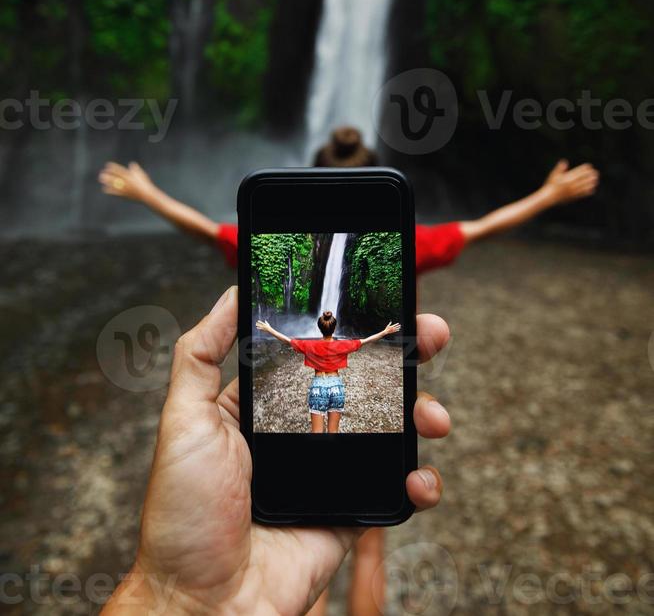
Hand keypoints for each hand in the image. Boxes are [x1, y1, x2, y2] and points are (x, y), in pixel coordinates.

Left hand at [98, 161, 155, 202]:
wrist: (146, 195)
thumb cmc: (144, 184)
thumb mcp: (141, 175)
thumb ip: (135, 169)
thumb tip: (132, 164)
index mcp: (129, 176)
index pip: (118, 170)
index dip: (112, 167)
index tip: (107, 165)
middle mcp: (125, 181)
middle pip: (114, 177)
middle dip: (107, 174)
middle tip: (102, 173)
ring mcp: (124, 188)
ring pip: (113, 184)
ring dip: (106, 181)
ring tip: (101, 179)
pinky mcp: (123, 194)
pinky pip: (114, 192)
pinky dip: (109, 190)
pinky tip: (105, 189)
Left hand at [104, 288, 450, 614]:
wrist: (206, 603)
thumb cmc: (184, 514)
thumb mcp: (182, 419)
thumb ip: (200, 354)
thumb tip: (230, 294)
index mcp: (264, 405)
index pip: (316, 352)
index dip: (350, 328)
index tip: (383, 303)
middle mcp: (301, 430)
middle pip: (365, 381)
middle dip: (405, 355)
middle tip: (431, 335)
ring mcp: (331, 469)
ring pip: (391, 428)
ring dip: (423, 411)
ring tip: (432, 417)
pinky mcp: (351, 510)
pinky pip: (396, 486)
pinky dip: (420, 478)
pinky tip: (418, 477)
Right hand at [542, 159, 598, 204]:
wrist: (550, 197)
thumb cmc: (551, 185)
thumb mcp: (554, 175)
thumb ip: (560, 168)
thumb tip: (564, 161)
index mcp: (567, 178)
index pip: (578, 172)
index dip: (584, 169)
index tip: (589, 166)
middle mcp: (571, 184)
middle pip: (583, 179)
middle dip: (589, 175)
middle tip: (596, 173)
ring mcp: (573, 191)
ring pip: (584, 186)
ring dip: (590, 183)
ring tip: (595, 180)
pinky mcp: (573, 196)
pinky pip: (582, 194)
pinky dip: (587, 191)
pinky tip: (592, 189)